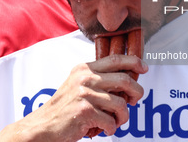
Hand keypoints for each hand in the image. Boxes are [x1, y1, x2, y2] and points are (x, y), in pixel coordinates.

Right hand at [0, 55, 147, 141]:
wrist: (43, 125)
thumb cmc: (65, 106)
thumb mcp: (79, 84)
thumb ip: (99, 79)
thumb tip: (127, 81)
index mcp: (85, 69)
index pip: (115, 59)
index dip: (133, 61)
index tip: (144, 67)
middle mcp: (85, 78)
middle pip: (124, 80)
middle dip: (137, 92)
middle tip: (136, 100)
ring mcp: (85, 94)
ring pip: (120, 104)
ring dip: (123, 117)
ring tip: (116, 121)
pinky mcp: (85, 111)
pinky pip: (111, 121)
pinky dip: (112, 128)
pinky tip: (105, 129)